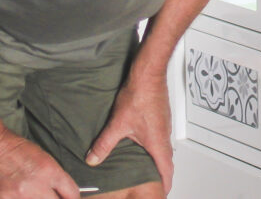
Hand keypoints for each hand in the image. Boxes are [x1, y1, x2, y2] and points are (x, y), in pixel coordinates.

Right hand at [0, 132, 81, 198]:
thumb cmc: (16, 149)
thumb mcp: (43, 157)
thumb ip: (54, 176)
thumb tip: (62, 192)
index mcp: (50, 171)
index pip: (72, 193)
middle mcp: (38, 185)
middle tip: (51, 197)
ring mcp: (20, 196)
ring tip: (33, 196)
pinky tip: (20, 197)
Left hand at [87, 75, 172, 191]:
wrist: (149, 73)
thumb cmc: (140, 95)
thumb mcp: (117, 124)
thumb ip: (104, 144)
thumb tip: (93, 158)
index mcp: (157, 142)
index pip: (165, 169)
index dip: (165, 182)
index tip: (163, 192)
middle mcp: (164, 134)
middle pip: (167, 160)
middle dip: (162, 173)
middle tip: (156, 182)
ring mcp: (164, 124)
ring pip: (164, 147)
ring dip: (159, 158)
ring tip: (149, 165)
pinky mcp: (161, 116)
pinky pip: (161, 136)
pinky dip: (156, 145)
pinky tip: (144, 142)